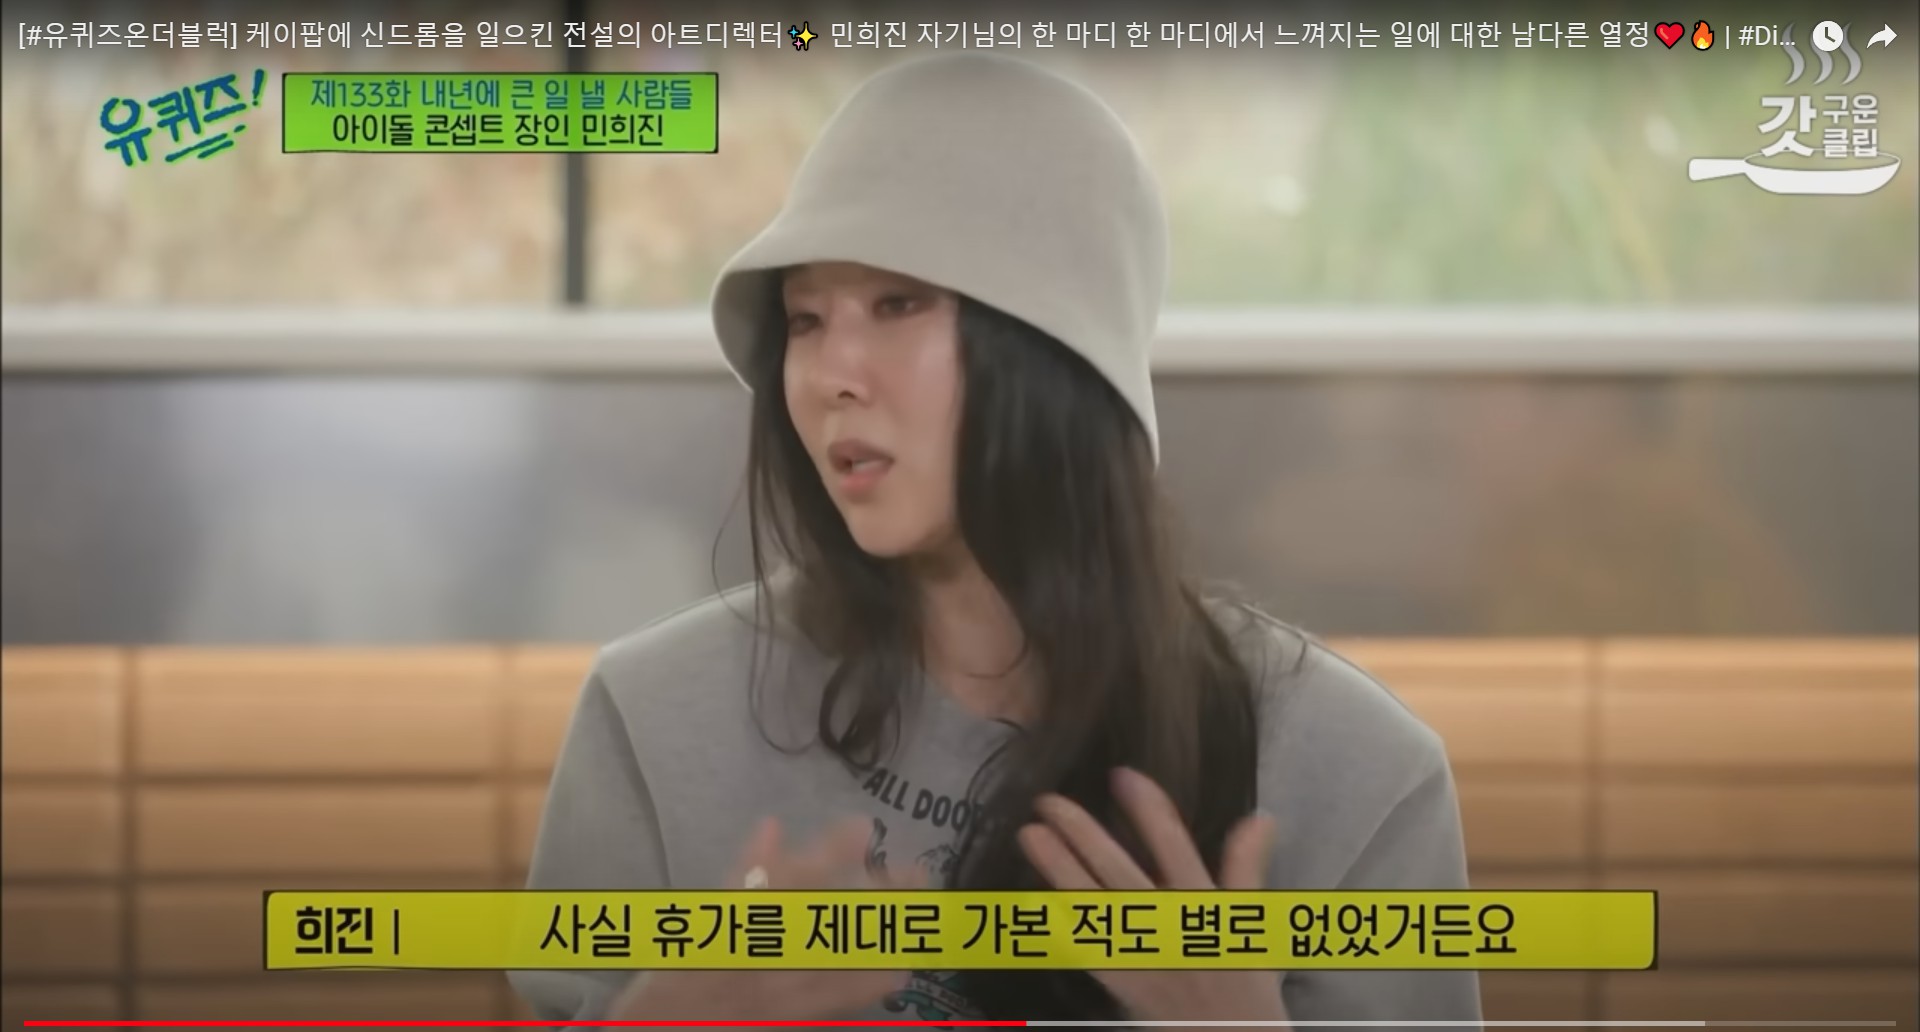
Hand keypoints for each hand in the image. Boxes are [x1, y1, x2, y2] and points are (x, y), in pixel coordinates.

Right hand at [610, 815, 922, 1020]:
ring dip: (885, 936)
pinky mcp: (792, 1017)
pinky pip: (837, 1000)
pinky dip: (868, 984)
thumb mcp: (704, 914)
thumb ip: (743, 873)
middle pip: (831, 917)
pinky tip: (896, 972)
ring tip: (919, 913)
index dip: (830, 852)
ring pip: (843, 960)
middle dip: (878, 895)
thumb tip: (771, 826)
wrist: (664, 1028)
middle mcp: (766, 952)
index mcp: (741, 920)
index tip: (862, 826)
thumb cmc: (682, 969)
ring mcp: (782, 989)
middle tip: (915, 873)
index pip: (790, 878)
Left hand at [1018, 767, 1288, 1023]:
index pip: (1175, 848)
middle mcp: (1167, 926)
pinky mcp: (1117, 978)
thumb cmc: (1243, 980)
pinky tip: (1029, 898)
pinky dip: (1054, 924)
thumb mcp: (1253, 921)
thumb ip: (1248, 868)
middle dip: (1083, 835)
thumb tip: (1261, 816)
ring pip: (1092, 905)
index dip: (1148, 810)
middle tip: (1049, 801)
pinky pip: (1080, 949)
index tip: (1123, 775)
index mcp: (1203, 906)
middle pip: (1119, 873)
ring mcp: (1137, 954)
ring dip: (1058, 869)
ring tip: (1030, 834)